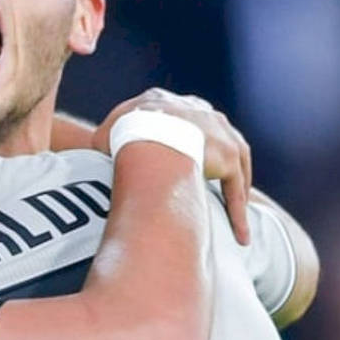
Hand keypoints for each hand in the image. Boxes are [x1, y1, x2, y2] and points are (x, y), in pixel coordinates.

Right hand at [92, 88, 252, 244]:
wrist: (144, 135)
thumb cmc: (120, 135)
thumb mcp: (107, 131)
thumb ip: (108, 139)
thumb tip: (98, 153)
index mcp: (171, 102)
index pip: (185, 119)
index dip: (185, 139)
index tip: (186, 156)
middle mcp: (201, 112)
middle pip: (216, 138)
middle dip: (217, 160)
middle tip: (213, 186)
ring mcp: (220, 133)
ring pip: (235, 167)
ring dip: (235, 192)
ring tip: (232, 218)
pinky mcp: (229, 157)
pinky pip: (236, 192)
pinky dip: (238, 214)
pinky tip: (241, 237)